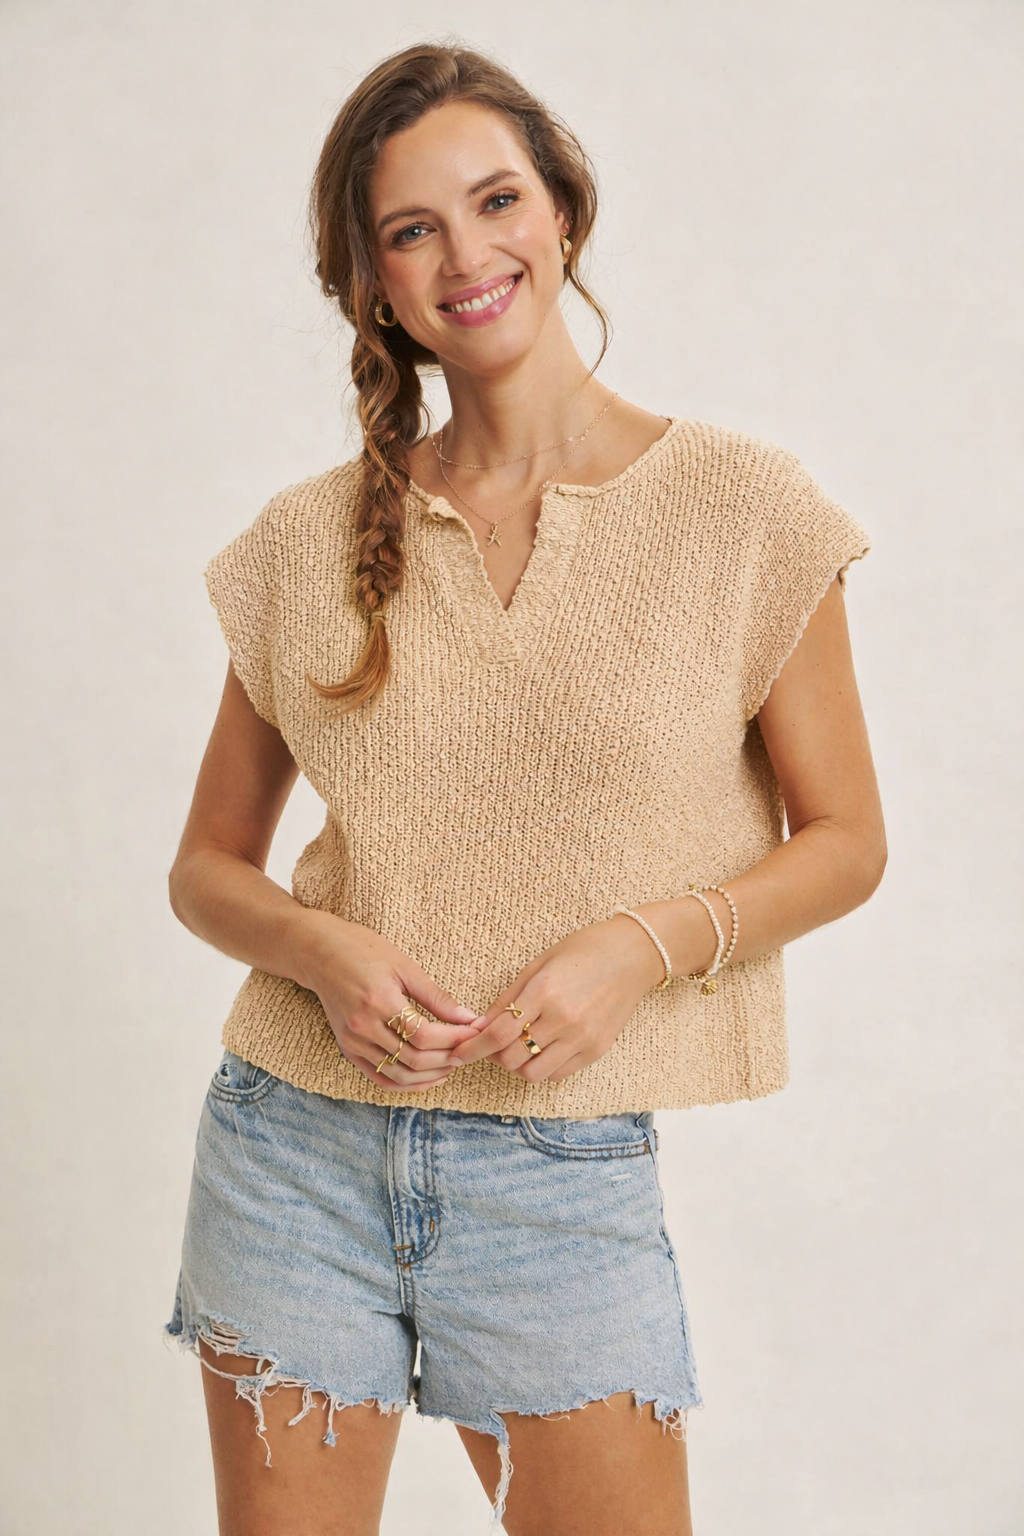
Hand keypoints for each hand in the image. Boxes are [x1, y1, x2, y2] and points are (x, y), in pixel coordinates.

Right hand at [302, 914, 485, 1090]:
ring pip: (399, 1074)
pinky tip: (427, 1077)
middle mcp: (363, 1027)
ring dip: (430, 1075)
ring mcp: (353, 1042)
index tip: (475, 1032)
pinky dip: (406, 1083)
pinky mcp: (348, 1050)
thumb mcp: (404, 966)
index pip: (425, 1035)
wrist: (320, 953)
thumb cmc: (363, 950)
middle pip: (414, 1059)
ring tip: (453, 1064)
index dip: (455, 1039)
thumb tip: (468, 1018)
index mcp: (379, 1001)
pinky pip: (380, 1077)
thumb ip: (436, 997)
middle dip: (448, 1058)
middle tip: (469, 1050)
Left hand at [448, 916, 665, 1082]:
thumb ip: (508, 997)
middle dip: (494, 1055)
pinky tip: (542, 1049)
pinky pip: (558, 1074)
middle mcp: (564, 1019)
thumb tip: (480, 1026)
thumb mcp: (539, 964)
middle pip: (511, 1058)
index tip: (457, 1055)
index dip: (472, 1048)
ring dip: (518, 1064)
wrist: (633, 955)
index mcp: (544, 992)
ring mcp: (583, 1038)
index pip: (498, 1033)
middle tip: (493, 1042)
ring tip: (519, 1046)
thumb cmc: (583, 951)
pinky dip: (542, 1067)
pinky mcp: (597, 1050)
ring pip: (533, 1073)